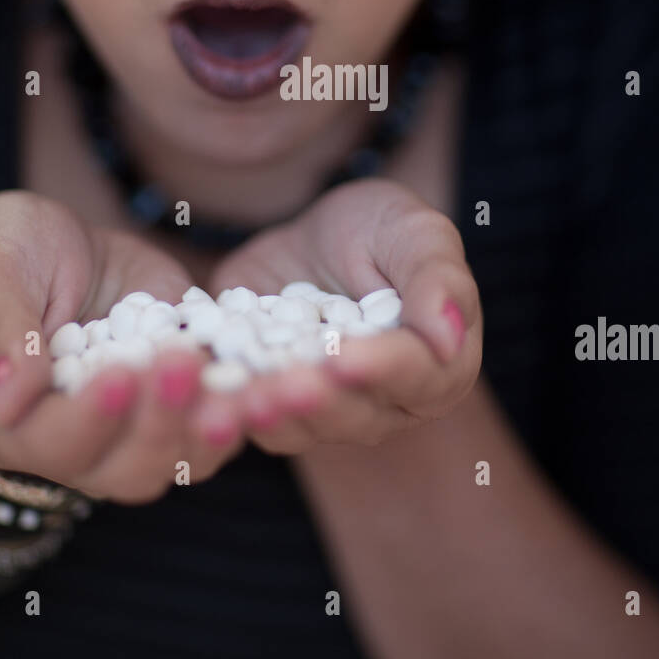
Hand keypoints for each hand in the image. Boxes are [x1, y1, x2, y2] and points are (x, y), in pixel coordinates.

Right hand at [0, 190, 242, 502]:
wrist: (69, 246)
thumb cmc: (12, 253)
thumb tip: (6, 399)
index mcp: (7, 422)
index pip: (48, 442)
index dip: (88, 416)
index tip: (122, 372)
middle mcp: (72, 446)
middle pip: (121, 467)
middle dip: (159, 421)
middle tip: (185, 361)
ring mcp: (133, 432)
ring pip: (175, 460)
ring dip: (208, 430)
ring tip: (237, 389)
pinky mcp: (184, 406)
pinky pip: (217, 426)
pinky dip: (245, 411)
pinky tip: (270, 383)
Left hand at [207, 177, 481, 453]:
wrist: (313, 237)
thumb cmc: (381, 230)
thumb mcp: (415, 232)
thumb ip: (437, 278)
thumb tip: (449, 335)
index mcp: (437, 365)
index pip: (415, 373)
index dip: (381, 367)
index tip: (346, 356)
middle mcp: (385, 402)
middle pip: (355, 412)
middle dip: (320, 401)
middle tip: (287, 386)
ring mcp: (326, 412)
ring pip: (301, 427)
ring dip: (273, 415)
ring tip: (246, 398)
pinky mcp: (273, 403)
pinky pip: (252, 418)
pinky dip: (229, 412)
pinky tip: (208, 399)